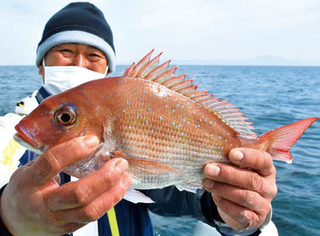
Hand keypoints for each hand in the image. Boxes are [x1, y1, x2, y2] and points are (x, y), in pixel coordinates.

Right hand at [0, 136, 131, 235]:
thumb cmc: (26, 189)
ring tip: (125, 177)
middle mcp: (43, 204)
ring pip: (90, 210)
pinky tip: (118, 189)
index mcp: (29, 182)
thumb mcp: (30, 170)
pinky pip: (93, 217)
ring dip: (113, 192)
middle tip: (119, 163)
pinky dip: (109, 201)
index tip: (93, 141)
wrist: (16, 220)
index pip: (51, 164)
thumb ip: (53, 158)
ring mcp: (57, 220)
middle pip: (78, 194)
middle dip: (104, 177)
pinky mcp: (68, 228)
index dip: (73, 150)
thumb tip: (84, 139)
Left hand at [202, 148, 276, 231]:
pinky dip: (226, 204)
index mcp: (266, 169)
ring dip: (223, 189)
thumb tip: (211, 149)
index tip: (231, 154)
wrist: (239, 206)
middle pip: (252, 180)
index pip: (263, 161)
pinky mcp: (255, 219)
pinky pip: (241, 213)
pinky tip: (215, 196)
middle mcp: (269, 187)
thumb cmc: (236, 178)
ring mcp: (263, 205)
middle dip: (228, 174)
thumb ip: (230, 158)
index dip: (248, 157)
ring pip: (245, 196)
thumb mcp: (236, 167)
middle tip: (208, 168)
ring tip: (206, 182)